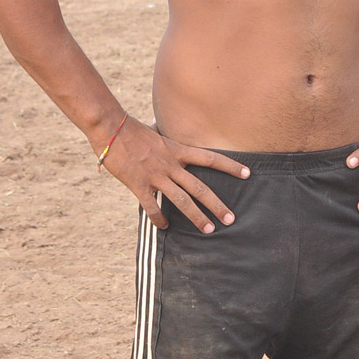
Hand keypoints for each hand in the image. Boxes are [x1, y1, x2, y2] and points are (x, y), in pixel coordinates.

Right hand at [100, 115, 250, 229]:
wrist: (111, 128)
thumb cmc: (133, 130)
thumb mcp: (158, 134)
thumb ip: (167, 141)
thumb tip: (169, 135)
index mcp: (178, 150)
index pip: (210, 158)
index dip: (230, 166)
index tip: (247, 174)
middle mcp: (171, 164)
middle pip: (199, 187)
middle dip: (217, 204)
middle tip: (231, 219)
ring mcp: (156, 175)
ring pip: (181, 200)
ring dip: (196, 216)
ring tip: (209, 230)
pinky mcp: (138, 184)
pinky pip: (152, 206)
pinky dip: (159, 218)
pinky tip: (165, 227)